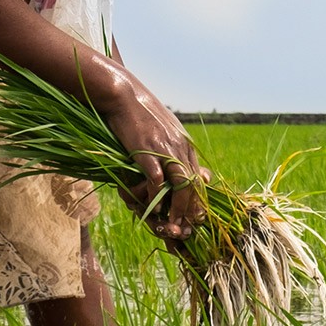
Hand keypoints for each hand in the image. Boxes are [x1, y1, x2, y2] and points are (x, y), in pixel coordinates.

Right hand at [98, 67, 208, 240]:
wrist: (123, 95)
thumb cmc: (142, 115)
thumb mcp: (169, 132)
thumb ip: (183, 153)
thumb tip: (202, 173)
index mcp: (186, 146)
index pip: (200, 179)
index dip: (198, 202)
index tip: (195, 220)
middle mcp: (181, 148)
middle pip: (195, 185)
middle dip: (191, 211)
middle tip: (187, 230)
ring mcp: (166, 149)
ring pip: (182, 185)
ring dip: (179, 209)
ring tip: (173, 225)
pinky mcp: (147, 151)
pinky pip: (157, 180)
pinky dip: (156, 196)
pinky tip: (152, 209)